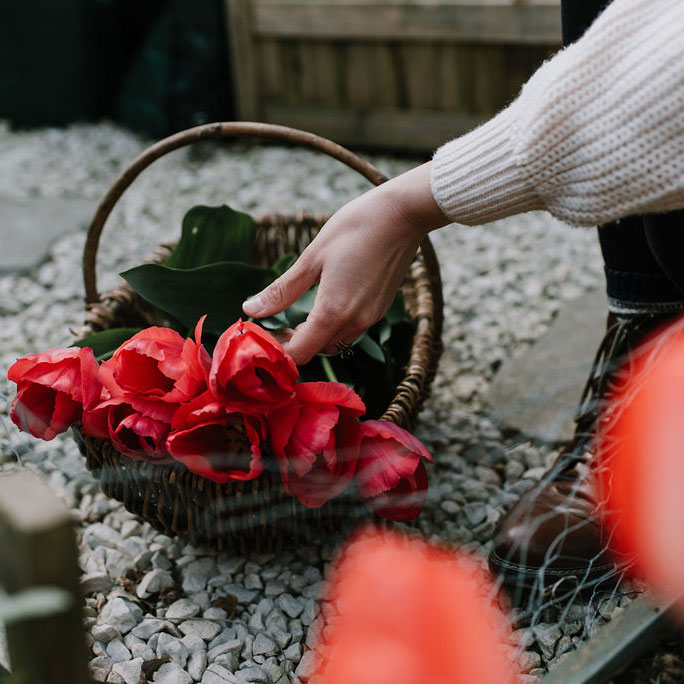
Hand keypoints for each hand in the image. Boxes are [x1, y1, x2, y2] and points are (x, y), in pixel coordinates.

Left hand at [242, 162, 448, 364]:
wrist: (403, 214)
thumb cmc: (355, 228)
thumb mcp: (312, 257)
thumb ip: (282, 290)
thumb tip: (251, 309)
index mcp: (333, 312)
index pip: (300, 353)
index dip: (278, 350)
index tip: (262, 334)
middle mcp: (355, 323)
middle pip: (317, 350)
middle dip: (293, 342)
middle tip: (273, 323)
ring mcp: (371, 317)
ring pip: (334, 342)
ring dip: (313, 336)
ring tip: (294, 316)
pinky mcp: (380, 309)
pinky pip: (351, 330)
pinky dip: (332, 327)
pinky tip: (322, 304)